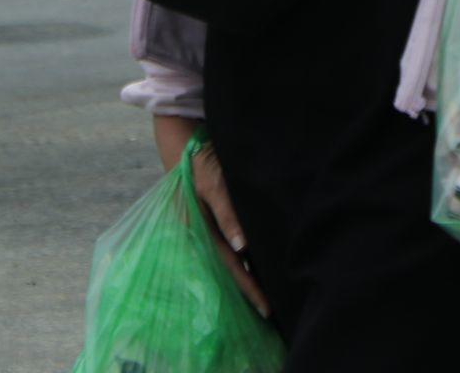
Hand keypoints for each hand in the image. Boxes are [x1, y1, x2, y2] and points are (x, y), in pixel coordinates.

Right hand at [189, 141, 270, 318]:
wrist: (189, 147)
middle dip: (250, 289)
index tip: (265, 306)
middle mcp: (203, 235)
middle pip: (230, 268)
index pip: (228, 265)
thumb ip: (227, 211)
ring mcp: (208, 230)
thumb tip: (241, 247)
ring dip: (248, 276)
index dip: (247, 286)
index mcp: (199, 230)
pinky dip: (246, 259)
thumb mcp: (214, 182)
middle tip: (271, 312)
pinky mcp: (214, 223)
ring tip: (270, 296)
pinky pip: (231, 246)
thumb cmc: (203, 162)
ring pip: (231, 260)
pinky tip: (260, 266)